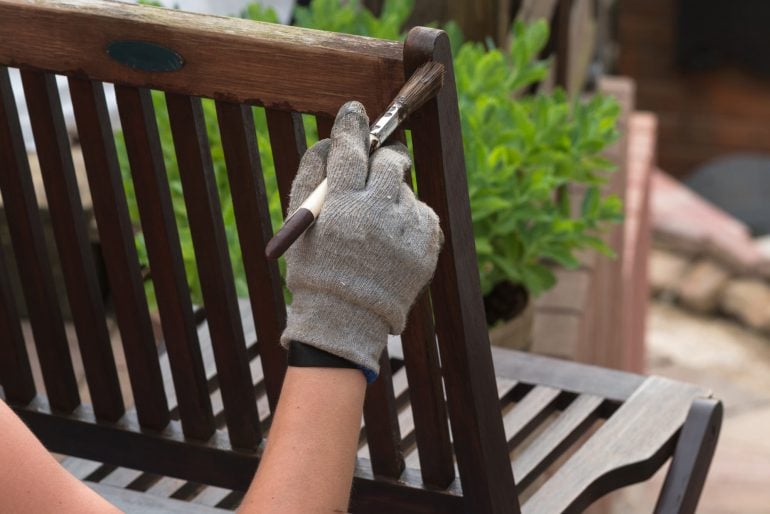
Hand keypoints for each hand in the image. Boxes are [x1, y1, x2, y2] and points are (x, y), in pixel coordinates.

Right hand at [280, 101, 442, 376]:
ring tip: (377, 224)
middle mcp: (377, 214)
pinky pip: (422, 212)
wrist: (347, 319)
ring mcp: (407, 230)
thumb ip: (311, 176)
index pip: (350, 150)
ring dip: (392, 194)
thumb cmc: (317, 268)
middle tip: (378, 163)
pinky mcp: (428, 244)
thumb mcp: (301, 225)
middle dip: (384, 156)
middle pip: (391, 161)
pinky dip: (408, 218)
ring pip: (406, 188)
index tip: (355, 113)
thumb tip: (329, 140)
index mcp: (341, 208)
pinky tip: (392, 241)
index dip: (352, 127)